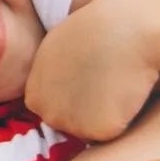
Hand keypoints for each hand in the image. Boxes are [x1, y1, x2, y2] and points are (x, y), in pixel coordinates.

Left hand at [25, 0, 159, 140]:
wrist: (126, 28)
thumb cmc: (95, 30)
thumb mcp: (53, 51)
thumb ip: (49, 77)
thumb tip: (58, 87)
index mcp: (33, 95)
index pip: (52, 110)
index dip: (73, 97)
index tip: (88, 79)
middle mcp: (47, 113)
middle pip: (69, 125)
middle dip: (86, 111)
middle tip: (105, 82)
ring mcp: (72, 124)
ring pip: (92, 130)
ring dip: (105, 115)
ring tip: (114, 84)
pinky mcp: (99, 130)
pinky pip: (114, 132)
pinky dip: (124, 118)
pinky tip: (126, 92)